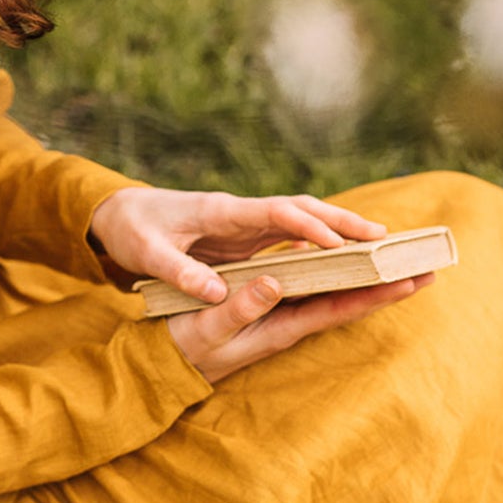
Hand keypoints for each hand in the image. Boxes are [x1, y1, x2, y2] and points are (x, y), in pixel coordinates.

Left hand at [87, 184, 389, 304]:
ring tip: (378, 246)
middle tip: (385, 238)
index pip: (275, 212)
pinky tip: (341, 257)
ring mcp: (244, 221)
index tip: (340, 242)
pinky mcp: (244, 232)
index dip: (309, 225)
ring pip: (302, 220)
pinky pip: (289, 234)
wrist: (117, 211)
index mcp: (219, 211)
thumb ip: (180, 272)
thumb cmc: (133, 230)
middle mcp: (239, 211)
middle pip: (301, 209)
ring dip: (338, 230)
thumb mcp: (147, 253)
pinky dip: (318, 242)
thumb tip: (217, 293)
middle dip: (342, 221)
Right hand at [165, 269, 435, 386]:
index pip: (341, 309)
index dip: (378, 295)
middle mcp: (289, 321)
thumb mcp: (208, 330)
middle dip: (386, 284)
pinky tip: (339, 253)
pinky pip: (307, 284)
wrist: (164, 366)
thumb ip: (240, 308)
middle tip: (426, 266)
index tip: (413, 281)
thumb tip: (275, 281)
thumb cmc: (184, 351)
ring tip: (395, 258)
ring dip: (364, 275)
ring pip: (332, 291)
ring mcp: (280, 314)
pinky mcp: (268, 305)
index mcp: (282, 328)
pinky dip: (328, 267)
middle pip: (348, 300)